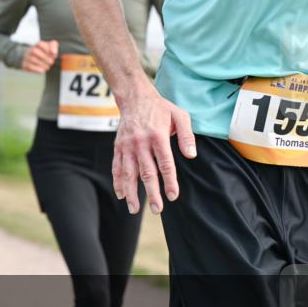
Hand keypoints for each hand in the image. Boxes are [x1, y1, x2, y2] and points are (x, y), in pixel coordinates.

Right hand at [21, 40, 58, 73]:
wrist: (32, 58)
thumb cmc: (44, 53)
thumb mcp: (50, 47)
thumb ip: (53, 47)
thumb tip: (54, 53)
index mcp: (37, 45)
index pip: (40, 44)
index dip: (47, 49)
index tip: (54, 55)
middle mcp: (30, 50)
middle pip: (35, 51)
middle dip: (45, 58)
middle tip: (51, 62)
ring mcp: (27, 57)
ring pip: (33, 60)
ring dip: (43, 64)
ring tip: (48, 66)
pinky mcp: (25, 65)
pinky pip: (31, 67)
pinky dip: (39, 69)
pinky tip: (43, 69)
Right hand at [113, 85, 196, 214]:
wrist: (134, 97)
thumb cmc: (160, 108)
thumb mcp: (180, 116)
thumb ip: (186, 136)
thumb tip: (191, 155)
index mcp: (157, 136)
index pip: (165, 164)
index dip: (169, 182)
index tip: (173, 196)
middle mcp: (140, 142)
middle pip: (146, 172)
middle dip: (152, 193)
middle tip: (157, 209)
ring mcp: (127, 145)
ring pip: (128, 173)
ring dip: (131, 192)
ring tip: (134, 209)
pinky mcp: (118, 146)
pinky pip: (116, 166)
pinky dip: (117, 181)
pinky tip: (121, 194)